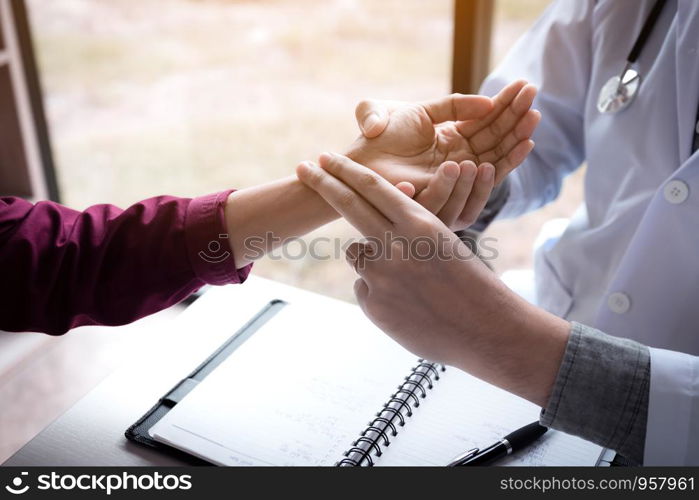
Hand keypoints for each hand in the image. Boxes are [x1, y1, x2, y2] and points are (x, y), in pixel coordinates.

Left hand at [296, 153, 569, 406]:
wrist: (486, 331)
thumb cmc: (471, 283)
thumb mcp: (444, 244)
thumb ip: (407, 231)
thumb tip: (372, 231)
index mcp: (420, 223)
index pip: (373, 186)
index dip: (345, 169)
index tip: (325, 157)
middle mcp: (395, 245)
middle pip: (349, 205)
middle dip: (323, 183)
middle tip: (302, 168)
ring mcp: (381, 276)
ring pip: (357, 253)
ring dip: (372, 259)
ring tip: (407, 280)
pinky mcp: (373, 305)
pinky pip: (365, 287)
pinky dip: (380, 292)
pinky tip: (407, 306)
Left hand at [348, 80, 539, 192]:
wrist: (359, 161)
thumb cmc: (380, 134)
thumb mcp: (418, 112)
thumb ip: (450, 105)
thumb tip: (484, 103)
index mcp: (452, 137)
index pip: (487, 120)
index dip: (507, 104)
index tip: (527, 86)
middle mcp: (459, 158)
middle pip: (497, 137)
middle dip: (517, 117)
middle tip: (536, 96)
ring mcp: (457, 176)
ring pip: (496, 157)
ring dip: (516, 137)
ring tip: (533, 118)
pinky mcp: (453, 192)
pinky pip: (485, 179)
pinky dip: (505, 162)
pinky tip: (522, 144)